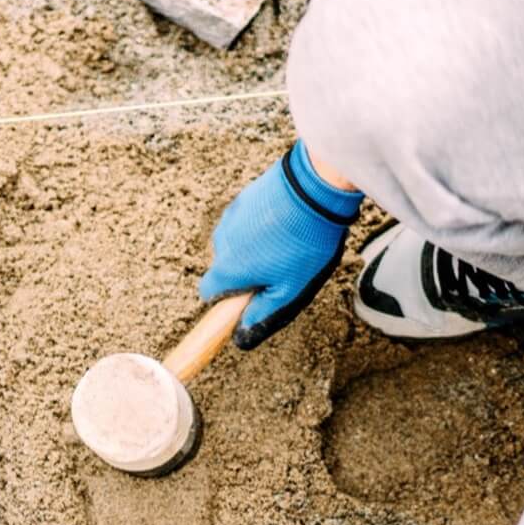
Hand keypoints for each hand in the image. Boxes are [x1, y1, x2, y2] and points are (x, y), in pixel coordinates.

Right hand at [199, 141, 363, 347]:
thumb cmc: (303, 243)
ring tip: (287, 243)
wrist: (313, 187)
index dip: (228, 300)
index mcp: (227, 269)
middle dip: (246, 272)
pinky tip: (285, 224)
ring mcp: (230, 218)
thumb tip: (242, 337)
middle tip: (280, 269)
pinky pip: (245, 222)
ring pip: (235, 243)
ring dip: (253, 248)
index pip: (209, 293)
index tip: (250, 297)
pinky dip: (259, 227)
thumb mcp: (289, 289)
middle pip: (224, 267)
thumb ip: (262, 315)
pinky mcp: (243, 199)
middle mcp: (220, 243)